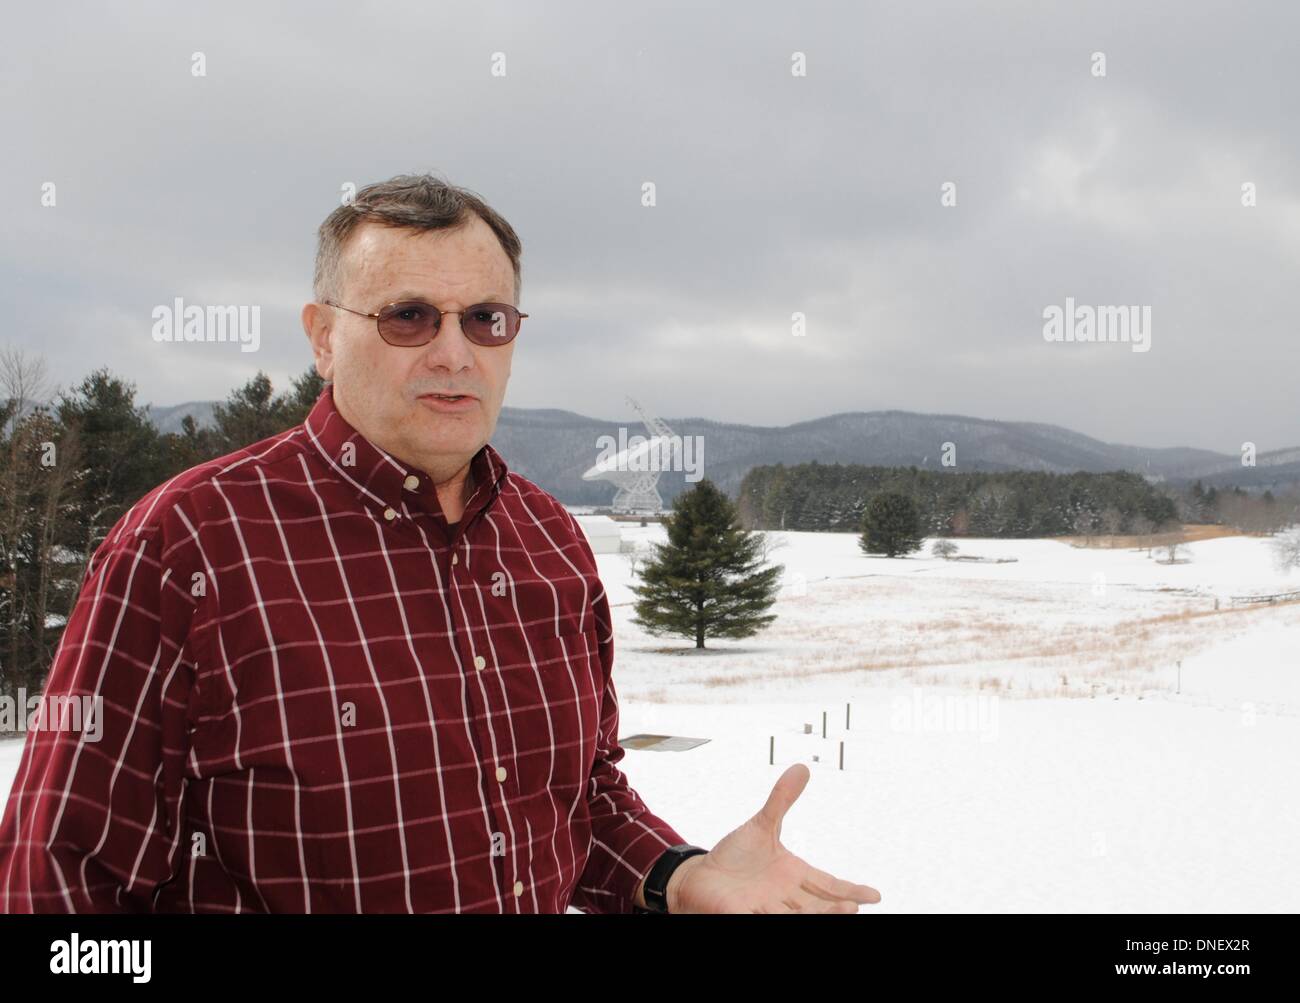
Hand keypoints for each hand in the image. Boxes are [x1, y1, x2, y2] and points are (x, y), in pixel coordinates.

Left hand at [667, 764, 880, 913]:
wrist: (701, 875)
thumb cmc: (735, 856)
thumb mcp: (763, 825)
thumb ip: (782, 800)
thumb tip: (802, 768)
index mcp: (794, 876)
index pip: (828, 885)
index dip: (851, 890)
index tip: (875, 895)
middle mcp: (784, 897)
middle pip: (816, 906)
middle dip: (835, 909)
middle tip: (854, 908)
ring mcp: (765, 909)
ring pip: (794, 917)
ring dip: (814, 917)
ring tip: (838, 914)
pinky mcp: (741, 916)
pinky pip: (756, 921)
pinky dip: (770, 922)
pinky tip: (778, 918)